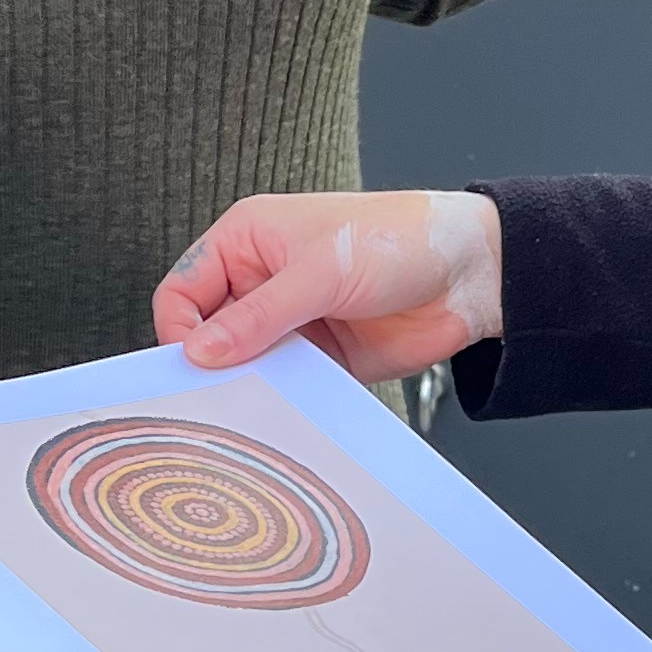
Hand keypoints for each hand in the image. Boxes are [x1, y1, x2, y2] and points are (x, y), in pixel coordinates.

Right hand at [154, 188, 502, 380]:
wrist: (471, 272)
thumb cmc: (400, 239)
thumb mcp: (322, 270)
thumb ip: (259, 315)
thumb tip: (199, 352)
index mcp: (248, 240)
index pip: (183, 290)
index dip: (180, 329)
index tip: (194, 364)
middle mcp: (261, 281)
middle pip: (207, 334)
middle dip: (212, 365)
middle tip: (217, 395)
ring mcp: (290, 322)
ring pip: (243, 366)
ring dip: (249, 386)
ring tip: (257, 404)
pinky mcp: (320, 358)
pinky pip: (284, 387)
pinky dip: (282, 402)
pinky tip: (288, 411)